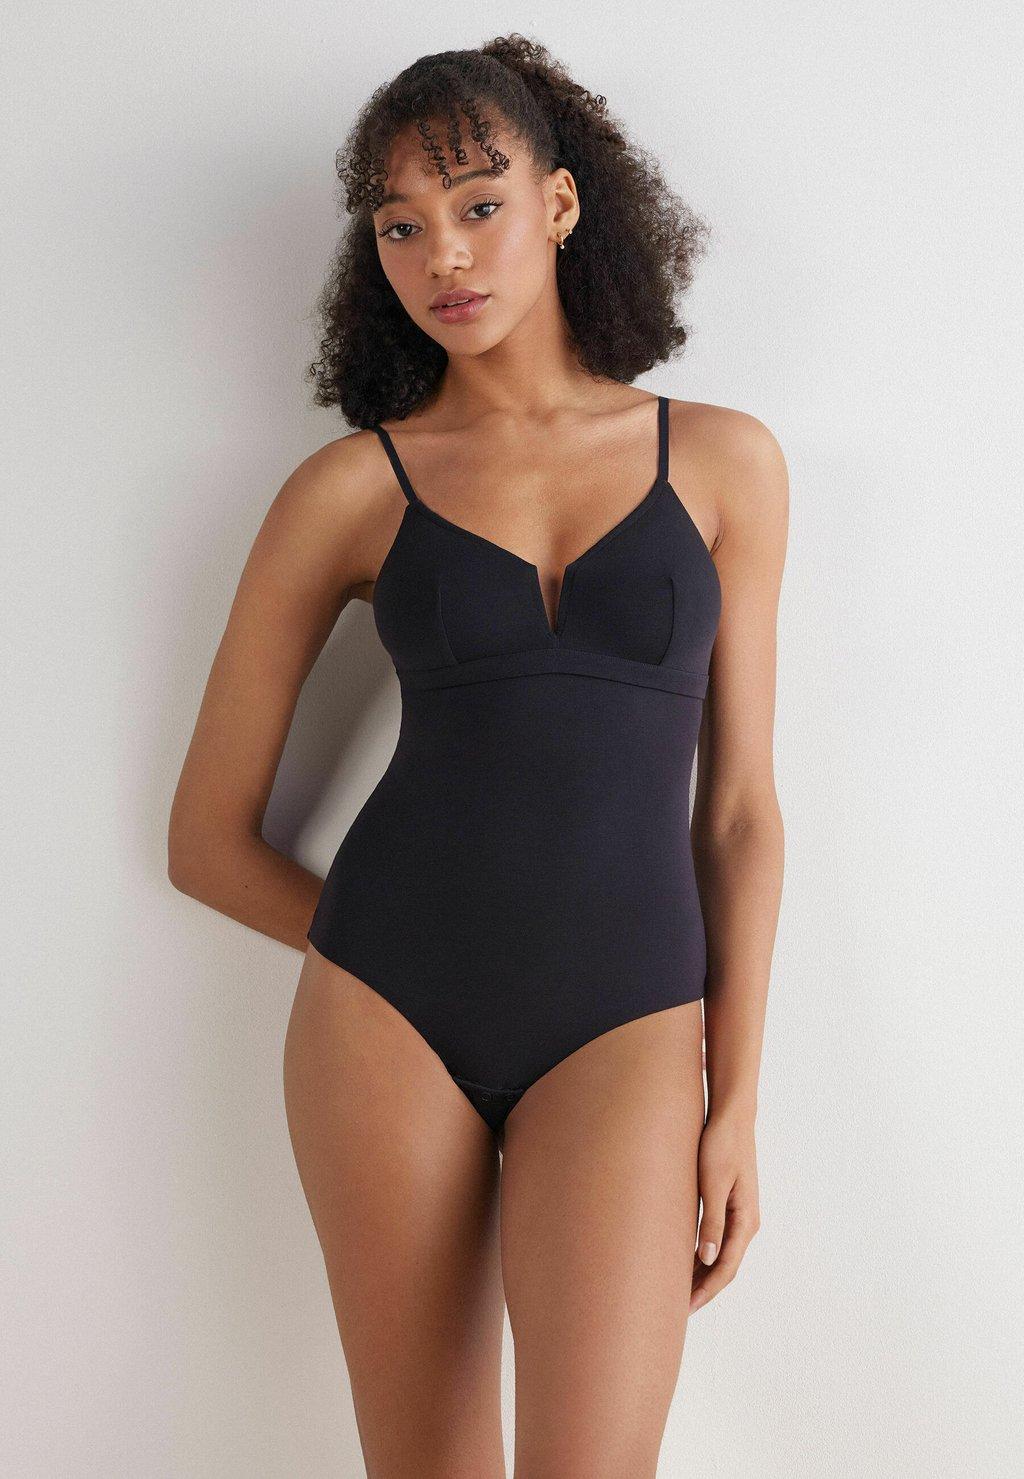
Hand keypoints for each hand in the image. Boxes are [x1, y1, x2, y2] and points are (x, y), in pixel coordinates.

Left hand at [689, 1108, 759, 1314]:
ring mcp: (739, 1214)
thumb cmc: (721, 1145)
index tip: (686, 1309)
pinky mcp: (729, 1205)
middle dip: (703, 1289)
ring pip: (720, 1255)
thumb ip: (712, 1220)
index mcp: (745, 1221)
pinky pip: (717, 1239)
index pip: (725, 1268)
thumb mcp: (714, 1183)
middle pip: (724, 1267)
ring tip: (677, 1291)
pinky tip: (684, 1260)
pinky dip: (702, 1255)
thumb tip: (707, 1259)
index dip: (706, 1291)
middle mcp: (746, 1222)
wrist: (731, 1116)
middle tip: (676, 1310)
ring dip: (702, 1274)